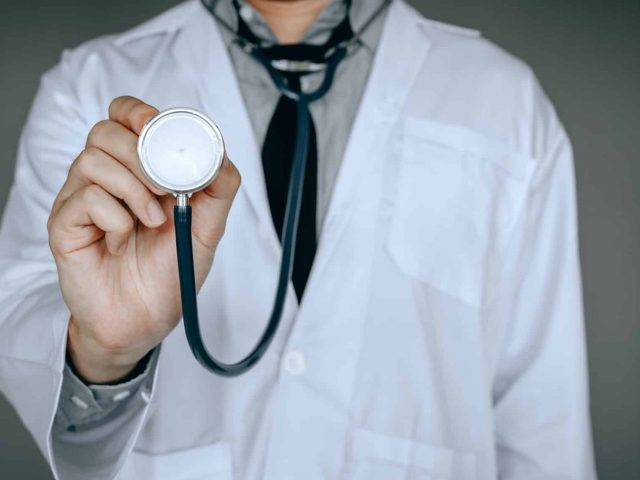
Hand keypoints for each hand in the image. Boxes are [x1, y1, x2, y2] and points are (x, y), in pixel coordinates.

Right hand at [48, 96, 240, 382]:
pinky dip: (115, 219)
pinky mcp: (64, 225)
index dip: (138, 112)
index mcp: (135, 170)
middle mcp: (104, 178)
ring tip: (152, 222)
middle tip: (165, 190)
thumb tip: (222, 155)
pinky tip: (122, 243)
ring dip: (133, 190)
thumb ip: (218, 190)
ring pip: (92, 160)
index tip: (158, 128)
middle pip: (105, 132)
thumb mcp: (207, 229)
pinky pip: (85, 199)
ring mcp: (80, 200)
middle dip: (142, 155)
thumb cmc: (169, 272)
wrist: (144, 321)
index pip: (122, 116)